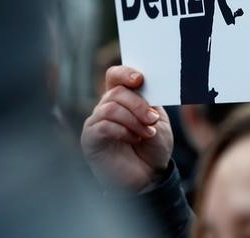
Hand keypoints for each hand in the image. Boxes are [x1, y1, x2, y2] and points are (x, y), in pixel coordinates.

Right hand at [80, 66, 172, 191]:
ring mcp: (96, 123)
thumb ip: (150, 103)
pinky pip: (102, 126)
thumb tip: (141, 88)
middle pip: (117, 91)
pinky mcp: (90, 139)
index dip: (125, 73)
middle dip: (138, 105)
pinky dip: (122, 131)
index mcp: (124, 99)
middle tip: (151, 120)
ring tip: (146, 133)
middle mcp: (107, 107)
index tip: (139, 79)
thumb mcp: (158, 120)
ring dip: (133, 120)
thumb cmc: (154, 147)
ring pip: (110, 108)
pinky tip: (133, 139)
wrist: (150, 176)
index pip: (115, 76)